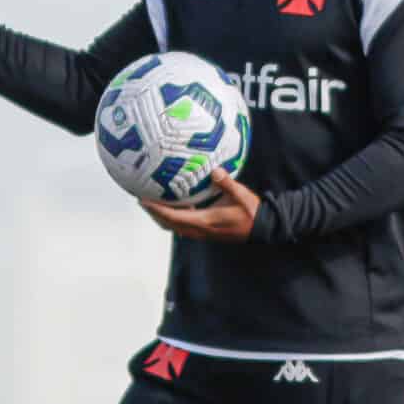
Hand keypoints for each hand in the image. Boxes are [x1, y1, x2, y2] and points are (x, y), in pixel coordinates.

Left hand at [140, 168, 259, 242]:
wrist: (262, 228)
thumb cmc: (252, 212)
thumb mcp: (241, 195)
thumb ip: (227, 183)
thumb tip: (215, 170)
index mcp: (205, 221)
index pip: (174, 217)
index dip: (157, 210)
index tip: (143, 200)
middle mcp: (200, 230)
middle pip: (168, 224)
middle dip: (154, 213)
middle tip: (142, 200)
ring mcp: (202, 233)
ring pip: (174, 227)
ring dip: (162, 217)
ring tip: (152, 203)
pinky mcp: (205, 232)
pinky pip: (182, 226)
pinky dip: (173, 218)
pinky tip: (173, 205)